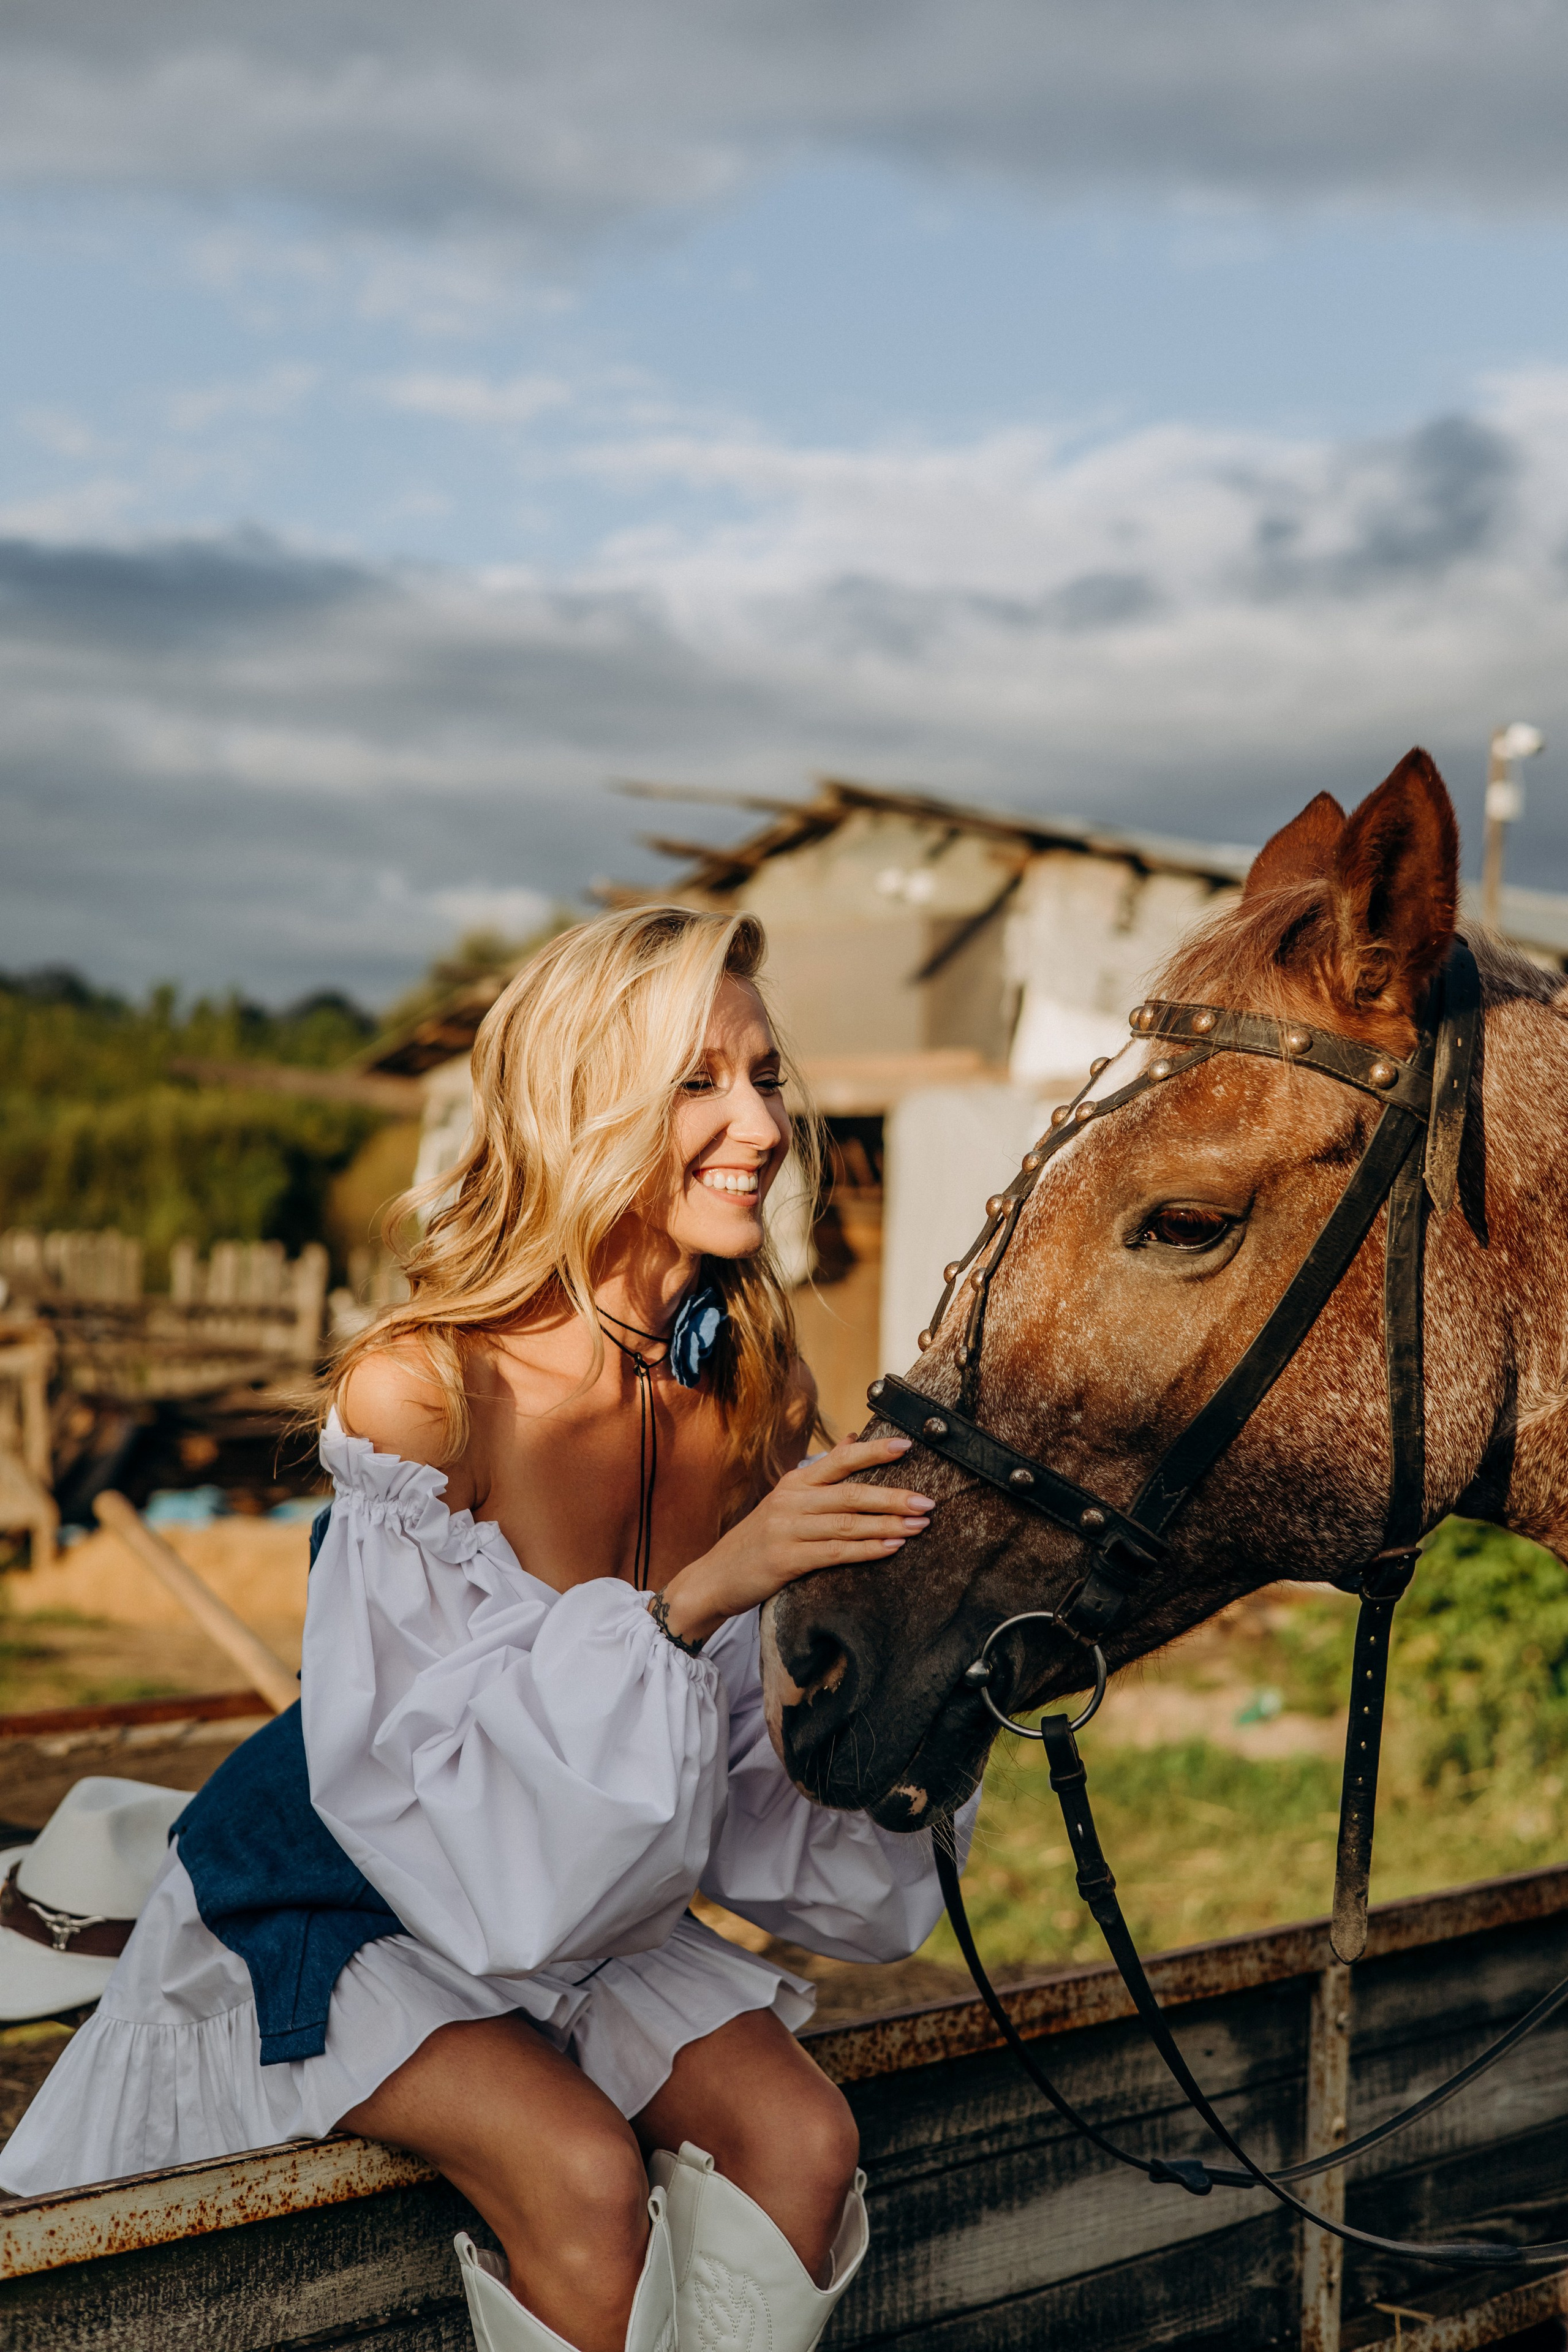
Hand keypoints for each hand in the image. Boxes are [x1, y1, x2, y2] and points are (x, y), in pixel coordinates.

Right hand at [657, 1437, 932, 1645]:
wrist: (714, 1578)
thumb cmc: (757, 1540)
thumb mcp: (785, 1501)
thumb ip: (821, 1475)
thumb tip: (853, 1438)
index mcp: (794, 1482)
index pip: (839, 1459)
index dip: (873, 1451)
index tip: (907, 1445)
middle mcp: (790, 1500)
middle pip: (850, 1493)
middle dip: (893, 1496)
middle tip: (928, 1501)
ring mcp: (786, 1529)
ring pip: (847, 1523)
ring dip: (888, 1524)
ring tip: (920, 1526)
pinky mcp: (785, 1560)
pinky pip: (835, 1553)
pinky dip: (867, 1549)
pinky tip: (892, 1548)